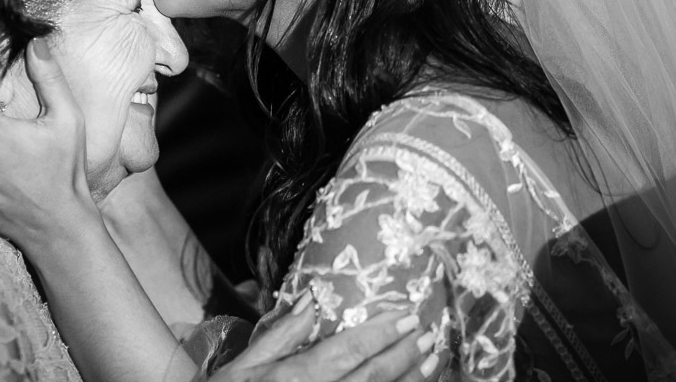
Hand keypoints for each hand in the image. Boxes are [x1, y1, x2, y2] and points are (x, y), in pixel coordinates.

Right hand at [211, 295, 437, 381]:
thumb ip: (280, 335)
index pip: (349, 351)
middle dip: (404, 356)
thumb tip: (312, 301)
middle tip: (429, 334)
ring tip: (432, 362)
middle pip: (372, 377)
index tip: (408, 316)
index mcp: (296, 377)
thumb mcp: (243, 365)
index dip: (382, 334)